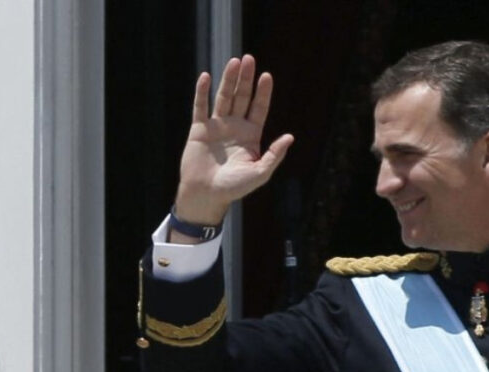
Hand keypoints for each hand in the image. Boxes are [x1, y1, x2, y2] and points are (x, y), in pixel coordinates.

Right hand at [175, 54, 293, 226]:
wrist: (205, 196)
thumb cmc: (233, 188)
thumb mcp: (260, 174)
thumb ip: (274, 155)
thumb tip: (290, 136)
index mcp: (250, 136)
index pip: (259, 108)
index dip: (263, 92)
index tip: (266, 76)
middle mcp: (234, 127)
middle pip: (242, 97)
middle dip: (246, 79)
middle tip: (249, 59)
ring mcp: (216, 127)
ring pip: (223, 98)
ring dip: (228, 80)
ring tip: (234, 62)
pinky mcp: (198, 130)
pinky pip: (200, 107)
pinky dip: (202, 92)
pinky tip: (206, 77)